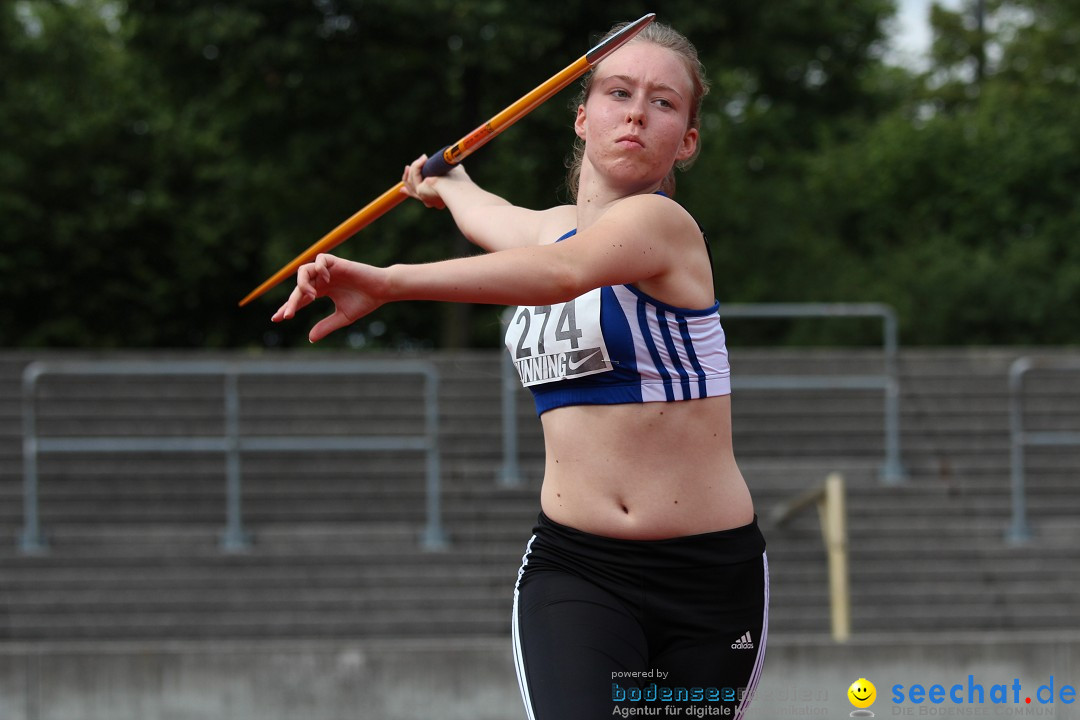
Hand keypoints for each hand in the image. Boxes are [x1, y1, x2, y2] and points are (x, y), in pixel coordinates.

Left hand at [271, 253, 387, 341]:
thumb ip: (326, 326)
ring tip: (310, 297)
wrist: (382, 291)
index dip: (288, 307)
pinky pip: (320, 259)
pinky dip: (318, 268)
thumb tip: (310, 338)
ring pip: (304, 271)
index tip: (276, 319)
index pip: (300, 298)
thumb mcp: (342, 318)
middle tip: (288, 315)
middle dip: (292, 302)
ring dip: (302, 284)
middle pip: (299, 287)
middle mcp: (322, 279)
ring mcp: (328, 270)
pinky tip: (325, 281)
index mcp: (322, 290)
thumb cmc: (365, 302)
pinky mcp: (337, 262)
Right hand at [400, 154, 465, 208]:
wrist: (458, 186)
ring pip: (411, 182)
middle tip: (406, 168)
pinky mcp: (420, 191)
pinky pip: (414, 177)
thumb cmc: (459, 179)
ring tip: (423, 157)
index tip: (409, 178)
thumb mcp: (452, 171)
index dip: (414, 185)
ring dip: (414, 168)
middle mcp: (430, 200)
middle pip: (412, 189)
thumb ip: (448, 168)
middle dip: (406, 179)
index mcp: (437, 197)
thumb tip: (448, 161)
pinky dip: (417, 166)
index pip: (422, 192)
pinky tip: (424, 159)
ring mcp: (424, 196)